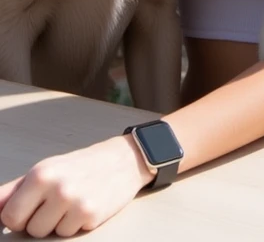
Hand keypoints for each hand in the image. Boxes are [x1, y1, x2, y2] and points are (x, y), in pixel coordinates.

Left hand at [0, 135, 153, 236]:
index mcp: (40, 174)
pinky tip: (83, 207)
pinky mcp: (90, 215)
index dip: (18, 216)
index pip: (9, 216)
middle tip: (53, 203)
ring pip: (47, 235)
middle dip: (37, 221)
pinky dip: (74, 225)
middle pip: (28, 229)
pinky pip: (68, 235)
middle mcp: (56, 187)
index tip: (30, 208)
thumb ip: (13, 190)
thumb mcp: (45, 169)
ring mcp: (74, 202)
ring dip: (56, 224)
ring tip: (69, 204)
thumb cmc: (79, 166)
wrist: (121, 160)